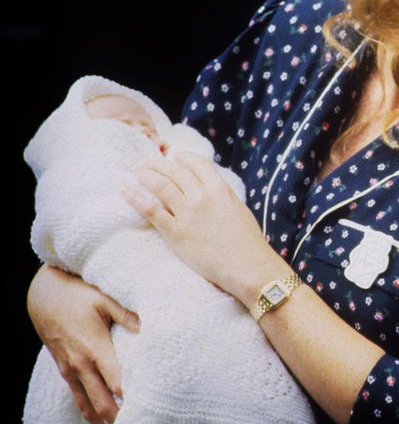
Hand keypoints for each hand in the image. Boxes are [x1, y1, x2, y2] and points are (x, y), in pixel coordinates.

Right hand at [27, 265, 140, 423]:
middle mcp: (81, 364)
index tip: (147, 408)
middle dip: (119, 417)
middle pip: (103, 401)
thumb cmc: (75, 295)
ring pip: (87, 405)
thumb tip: (146, 326)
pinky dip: (88, 411)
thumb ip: (125, 315)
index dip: (131, 397)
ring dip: (103, 420)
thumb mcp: (102, 299)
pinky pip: (77, 397)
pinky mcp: (64, 370)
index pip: (116, 382)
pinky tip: (99, 419)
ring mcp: (70, 370)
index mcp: (95, 348)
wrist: (43, 296)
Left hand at [121, 150, 276, 300]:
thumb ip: (222, 196)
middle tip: (147, 162)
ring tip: (136, 171)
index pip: (196, 163)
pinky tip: (125, 190)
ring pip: (161, 185)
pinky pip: (151, 210)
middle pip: (174, 171)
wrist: (247, 267)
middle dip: (158, 163)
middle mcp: (202, 197)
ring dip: (145, 174)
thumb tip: (210, 189)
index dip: (181, 157)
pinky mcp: (176, 233)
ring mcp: (188, 214)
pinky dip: (136, 197)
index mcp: (220, 189)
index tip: (173, 156)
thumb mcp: (238, 209)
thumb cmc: (247, 242)